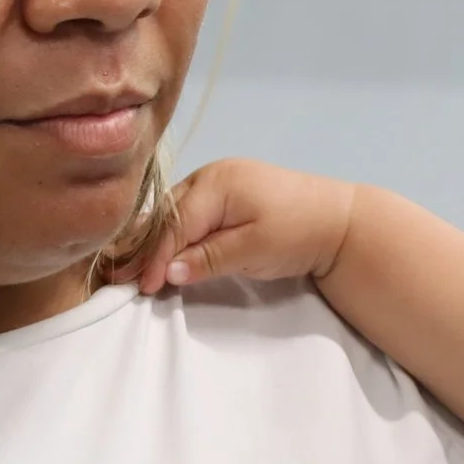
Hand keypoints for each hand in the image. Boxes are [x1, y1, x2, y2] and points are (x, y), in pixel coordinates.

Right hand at [128, 159, 357, 293]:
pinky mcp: (227, 194)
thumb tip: (169, 272)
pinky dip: (178, 234)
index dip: (157, 257)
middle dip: (148, 248)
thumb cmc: (299, 232)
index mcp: (217, 182)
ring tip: (137, 269)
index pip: (175, 224)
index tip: (144, 288)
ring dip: (160, 242)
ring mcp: (218, 181)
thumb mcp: (254, 248)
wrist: (340, 221)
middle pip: (168, 214)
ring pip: (176, 213)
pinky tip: (166, 253)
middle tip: (124, 279)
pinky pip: (191, 213)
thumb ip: (210, 258)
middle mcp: (211, 175)